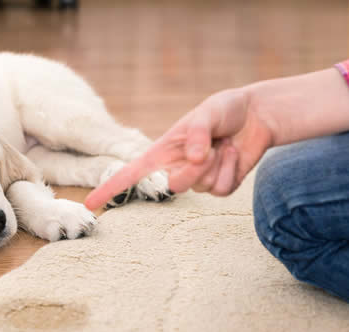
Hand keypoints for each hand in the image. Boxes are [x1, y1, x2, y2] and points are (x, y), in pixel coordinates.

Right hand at [85, 88, 273, 209]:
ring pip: (201, 188)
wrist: (257, 116)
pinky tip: (234, 154)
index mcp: (162, 151)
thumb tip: (192, 158)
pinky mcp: (219, 186)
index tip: (91, 204)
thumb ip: (197, 133)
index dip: (109, 188)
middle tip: (211, 148)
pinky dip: (232, 170)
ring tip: (224, 145)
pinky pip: (222, 190)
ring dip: (217, 164)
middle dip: (194, 170)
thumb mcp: (208, 112)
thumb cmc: (225, 110)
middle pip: (175, 186)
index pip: (130, 173)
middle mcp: (176, 168)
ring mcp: (198, 180)